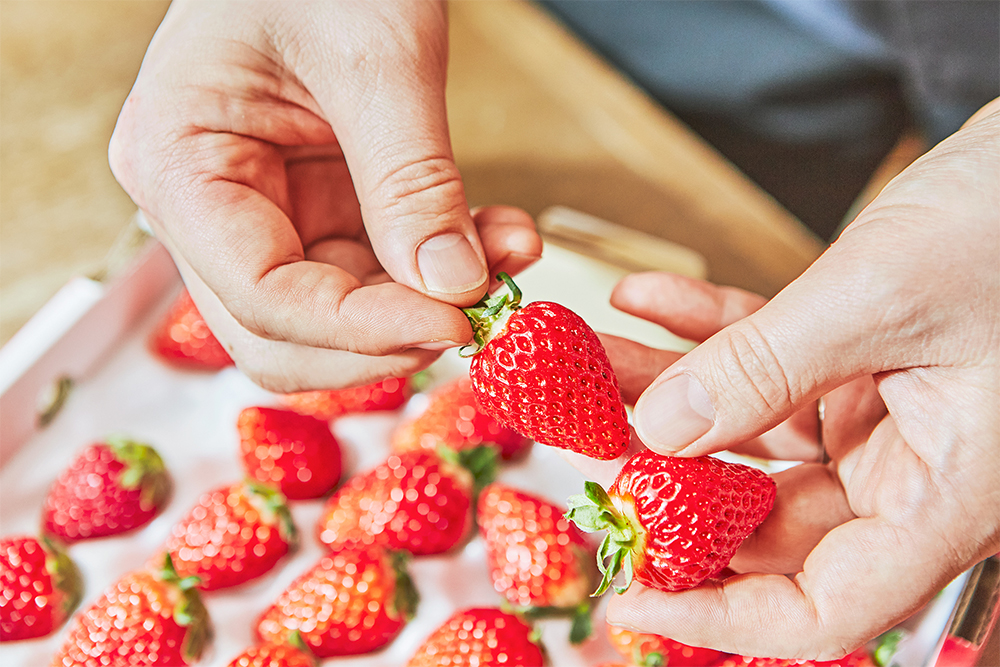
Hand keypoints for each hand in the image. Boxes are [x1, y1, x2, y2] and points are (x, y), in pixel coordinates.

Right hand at [109, 0, 540, 391]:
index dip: (359, 329)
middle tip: (475, 315)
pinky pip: (375, 274)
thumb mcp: (377, 58)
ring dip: (426, 306)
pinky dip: (437, 271)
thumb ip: (410, 180)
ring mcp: (264, 212)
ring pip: (338, 317)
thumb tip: (452, 288)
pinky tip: (495, 239)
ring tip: (507, 259)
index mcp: (179, 162)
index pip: (261, 296)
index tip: (453, 320)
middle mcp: (207, 205)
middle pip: (283, 332)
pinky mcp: (318, 209)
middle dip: (385, 337)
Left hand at [604, 98, 999, 658]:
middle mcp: (906, 471)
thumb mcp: (881, 297)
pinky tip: (643, 298)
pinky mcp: (855, 364)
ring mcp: (877, 417)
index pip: (826, 606)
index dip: (723, 619)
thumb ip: (767, 369)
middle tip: (583, 437)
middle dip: (666, 476)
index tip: (633, 597)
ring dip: (667, 392)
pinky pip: (764, 363)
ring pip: (749, 431)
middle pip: (764, 516)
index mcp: (941, 496)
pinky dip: (706, 332)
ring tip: (589, 359)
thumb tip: (660, 432)